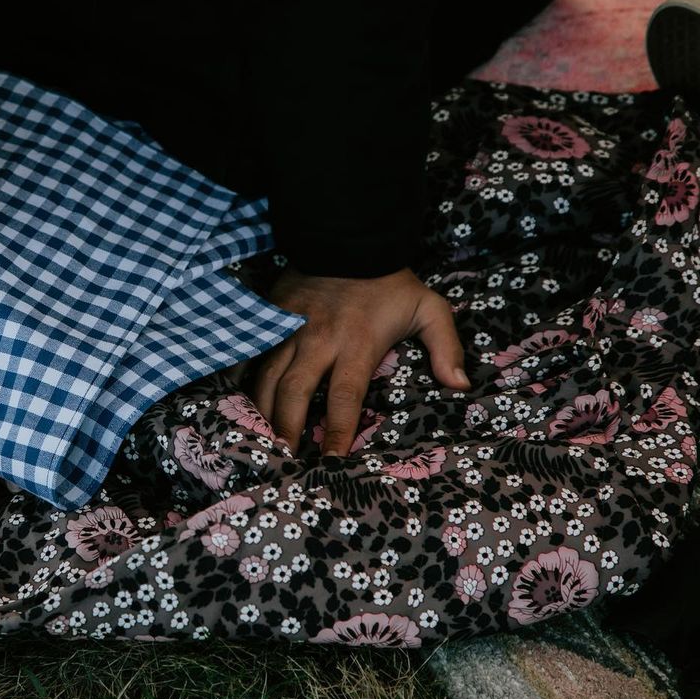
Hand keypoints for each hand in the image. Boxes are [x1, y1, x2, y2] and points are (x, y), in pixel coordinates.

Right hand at [252, 267, 468, 455]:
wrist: (348, 236)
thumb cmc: (390, 282)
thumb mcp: (429, 308)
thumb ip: (447, 347)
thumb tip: (461, 386)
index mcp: (357, 344)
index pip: (344, 397)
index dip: (337, 432)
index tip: (332, 462)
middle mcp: (319, 340)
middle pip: (295, 393)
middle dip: (287, 429)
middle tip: (284, 458)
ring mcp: (290, 327)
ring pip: (268, 376)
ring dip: (263, 410)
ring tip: (261, 439)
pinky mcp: (272, 315)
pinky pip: (252, 352)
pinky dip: (243, 377)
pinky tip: (238, 400)